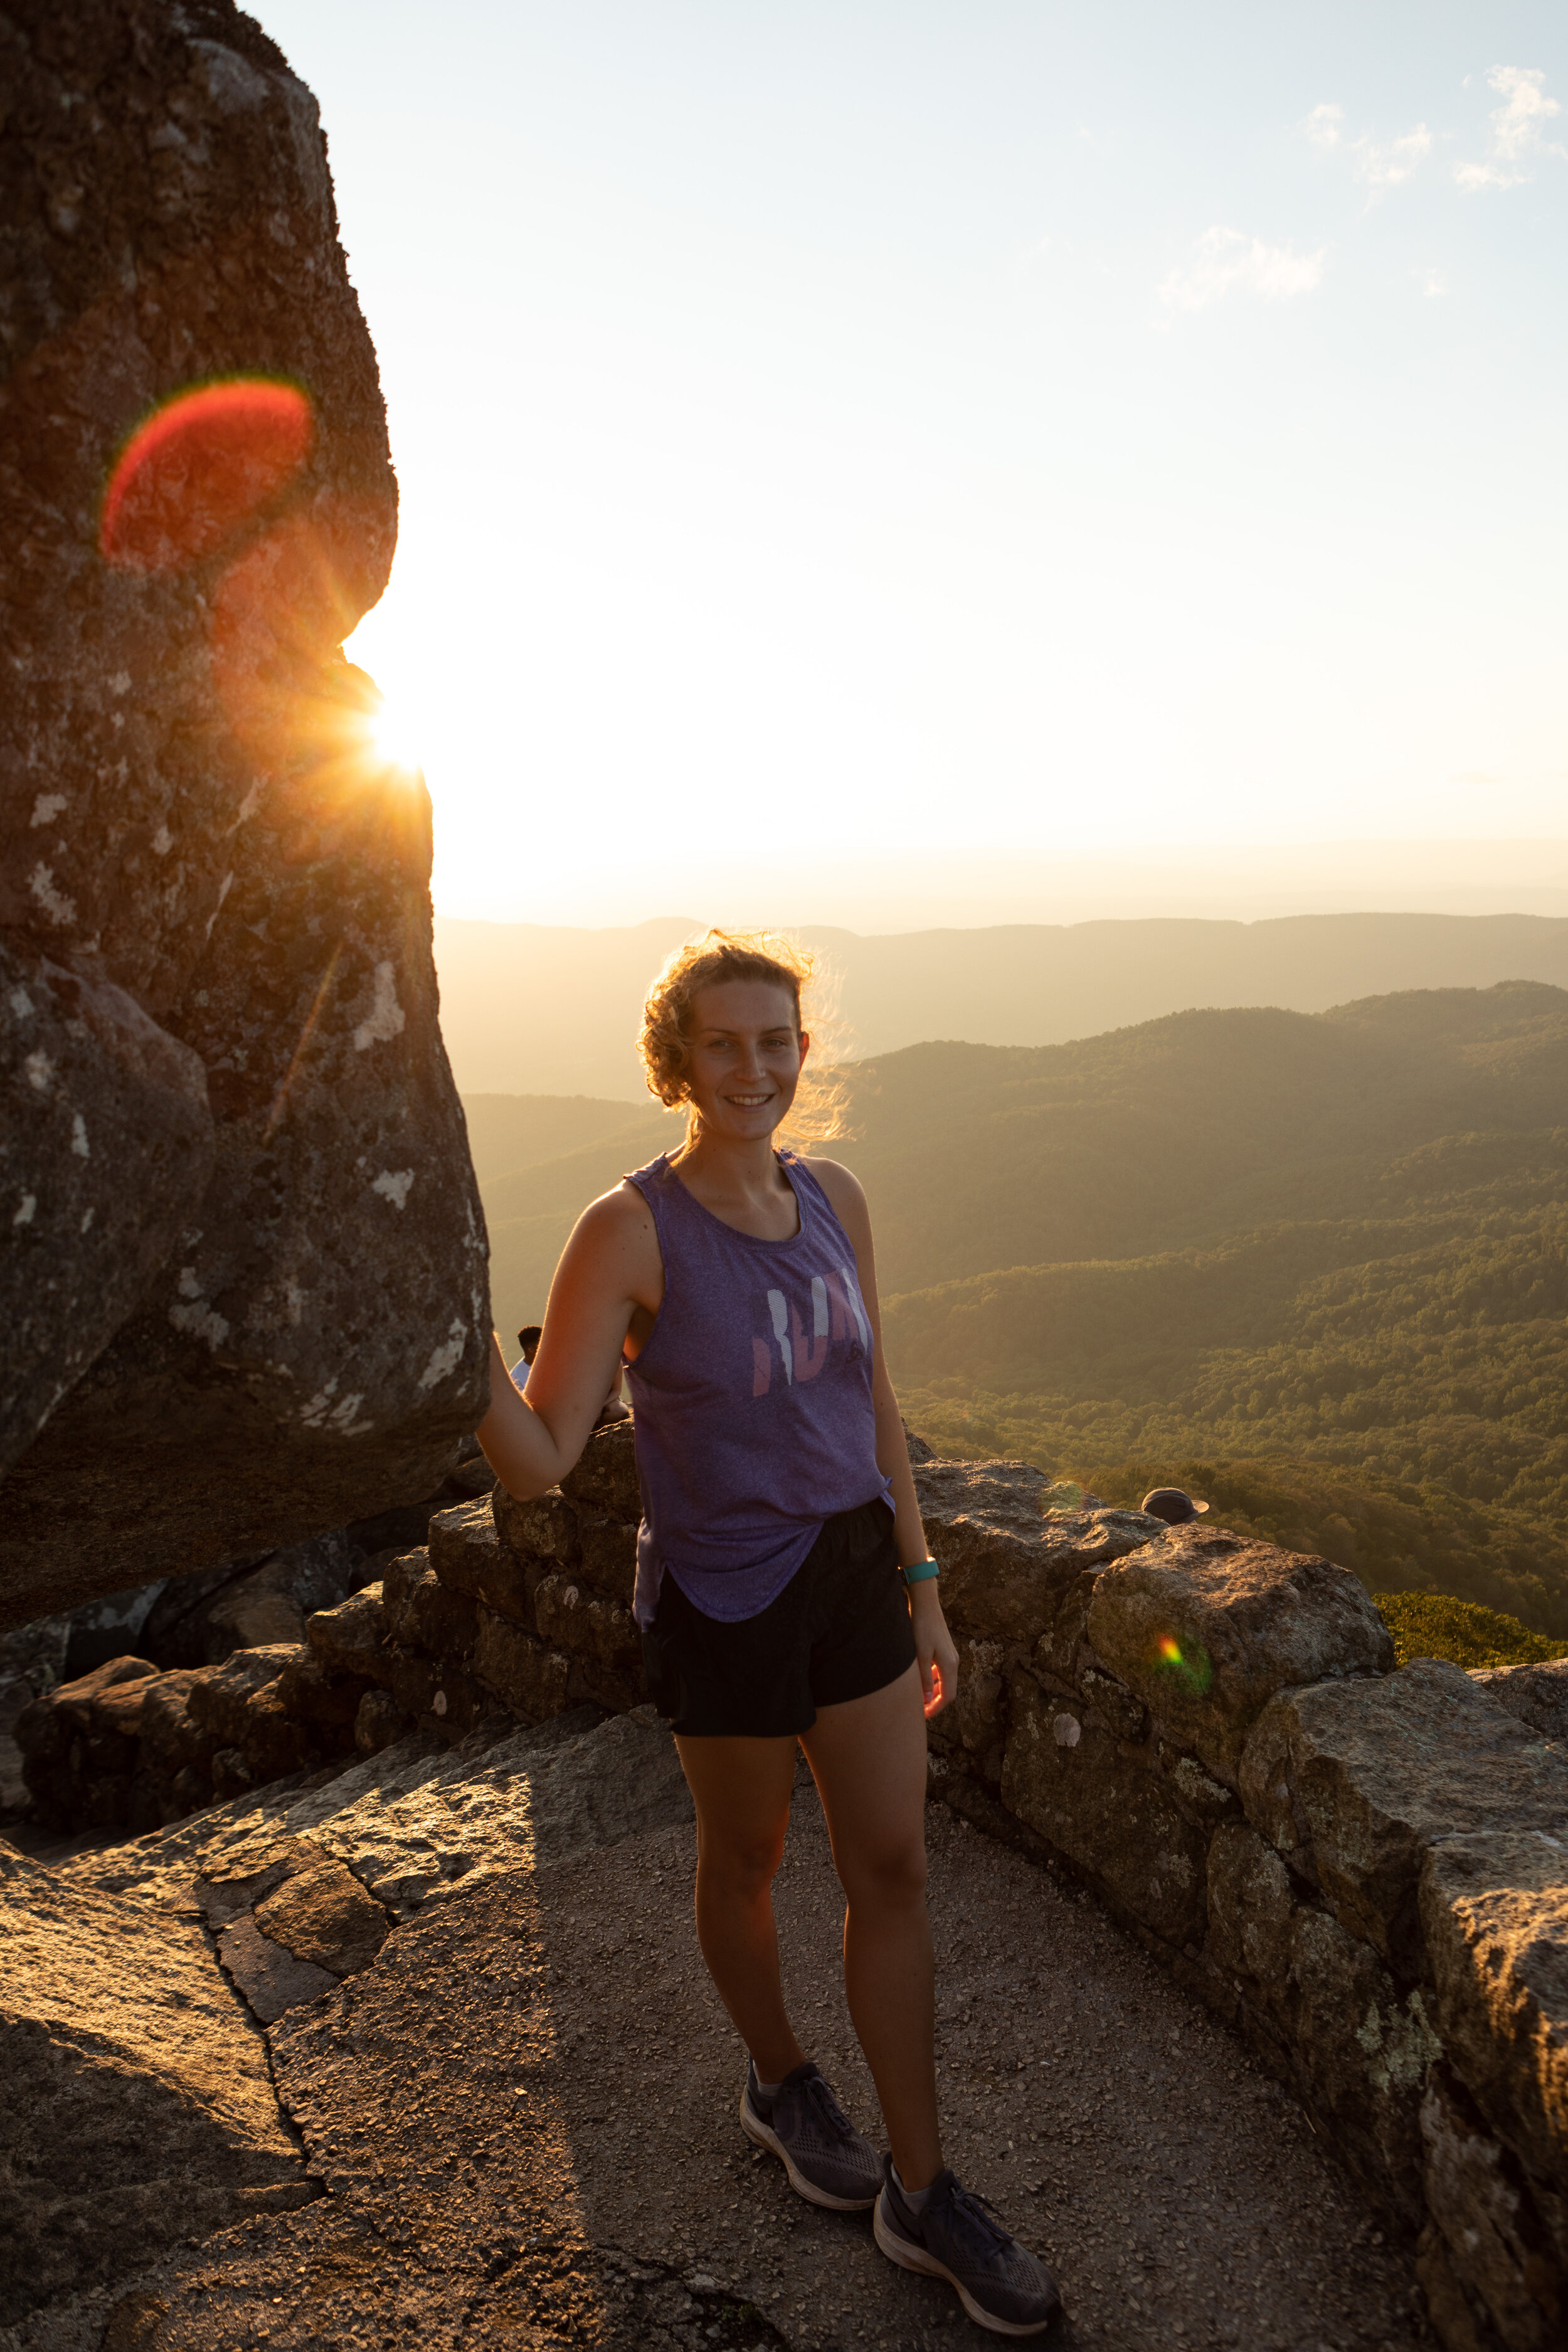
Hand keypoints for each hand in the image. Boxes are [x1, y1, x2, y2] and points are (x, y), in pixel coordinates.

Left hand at [910, 1582, 958, 1718]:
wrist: (925, 1603)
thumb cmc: (921, 1627)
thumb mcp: (920, 1655)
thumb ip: (925, 1679)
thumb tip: (928, 1700)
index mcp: (950, 1665)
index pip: (947, 1697)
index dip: (936, 1709)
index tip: (923, 1717)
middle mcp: (953, 1662)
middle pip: (948, 1690)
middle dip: (935, 1703)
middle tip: (919, 1711)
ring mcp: (950, 1655)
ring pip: (944, 1681)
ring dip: (934, 1691)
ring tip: (918, 1697)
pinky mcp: (944, 1649)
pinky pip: (941, 1671)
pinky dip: (933, 1679)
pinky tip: (921, 1678)